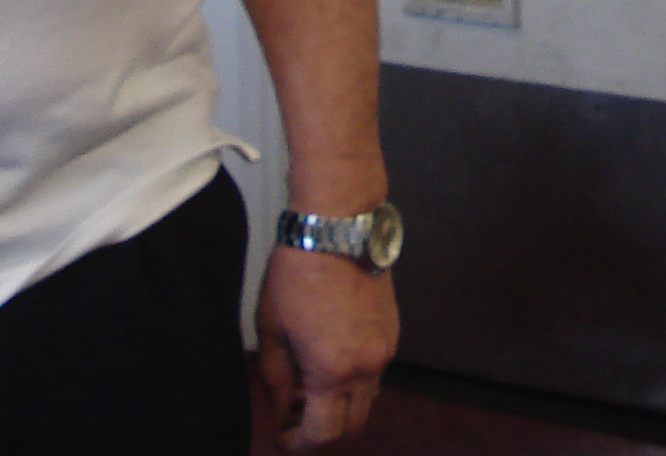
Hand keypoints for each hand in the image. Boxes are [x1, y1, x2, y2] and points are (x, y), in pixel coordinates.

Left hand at [254, 243, 397, 448]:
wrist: (338, 230)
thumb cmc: (296, 277)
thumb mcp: (271, 330)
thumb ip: (276, 378)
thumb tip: (283, 408)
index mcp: (332, 372)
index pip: (322, 433)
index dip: (300, 442)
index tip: (285, 435)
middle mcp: (366, 368)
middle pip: (353, 425)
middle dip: (325, 430)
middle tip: (298, 414)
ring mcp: (385, 349)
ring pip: (367, 398)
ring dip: (342, 402)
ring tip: (312, 380)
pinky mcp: (394, 330)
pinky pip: (376, 370)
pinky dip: (355, 376)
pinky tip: (333, 354)